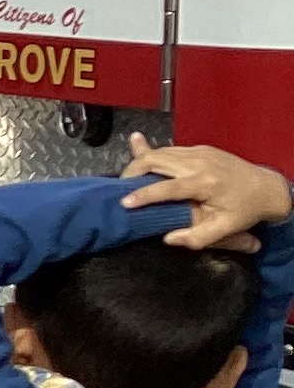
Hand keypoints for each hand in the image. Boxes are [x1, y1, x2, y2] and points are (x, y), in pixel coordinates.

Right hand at [122, 136, 292, 248]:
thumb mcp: (226, 229)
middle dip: (133, 172)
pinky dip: (152, 157)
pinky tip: (144, 165)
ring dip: (140, 163)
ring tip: (129, 179)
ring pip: (159, 152)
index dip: (143, 195)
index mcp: (205, 183)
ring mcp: (199, 152)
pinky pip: (169, 150)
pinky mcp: (200, 148)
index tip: (123, 203)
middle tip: (121, 188)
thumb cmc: (245, 210)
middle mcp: (199, 163)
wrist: (268, 188)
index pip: (166, 187)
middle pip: (156, 160)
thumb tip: (168, 239)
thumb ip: (198, 237)